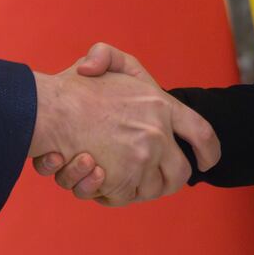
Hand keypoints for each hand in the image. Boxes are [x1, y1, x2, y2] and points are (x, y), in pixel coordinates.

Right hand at [31, 43, 217, 203]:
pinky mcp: (121, 180)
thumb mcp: (102, 58)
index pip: (201, 132)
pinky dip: (108, 193)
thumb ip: (109, 56)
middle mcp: (157, 133)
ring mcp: (141, 158)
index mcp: (161, 103)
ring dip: (133, 187)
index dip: (208, 150)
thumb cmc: (71, 87)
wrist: (45, 110)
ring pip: (150, 190)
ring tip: (106, 171)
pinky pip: (123, 198)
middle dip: (168, 181)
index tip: (207, 162)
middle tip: (151, 180)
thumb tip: (97, 69)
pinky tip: (92, 174)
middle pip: (179, 173)